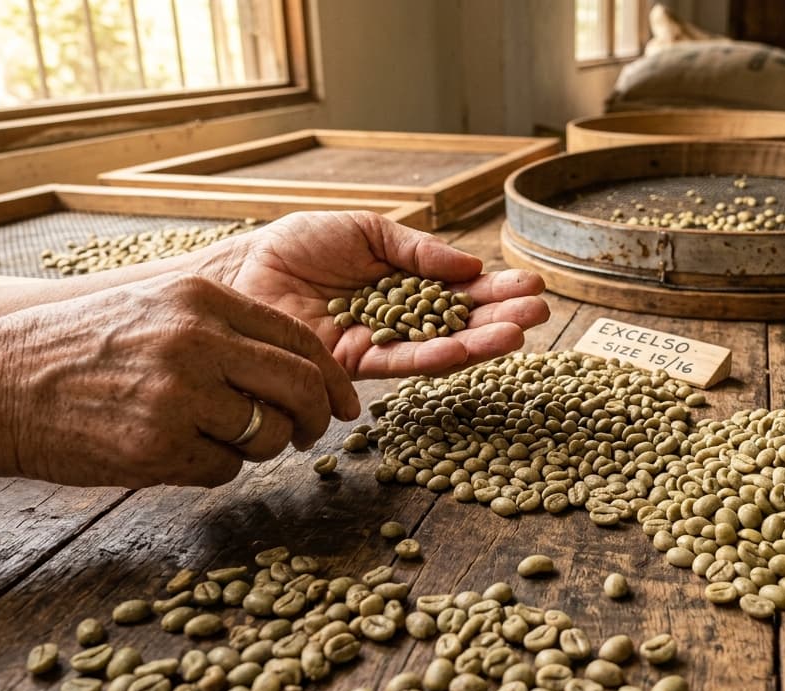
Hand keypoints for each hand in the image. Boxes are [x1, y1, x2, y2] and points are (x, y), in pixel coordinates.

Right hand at [0, 273, 357, 489]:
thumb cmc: (78, 351)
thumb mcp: (154, 310)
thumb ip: (222, 329)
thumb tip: (298, 366)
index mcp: (200, 299)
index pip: (298, 339)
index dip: (331, 377)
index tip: (344, 402)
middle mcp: (196, 341)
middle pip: (299, 387)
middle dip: (318, 418)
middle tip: (315, 433)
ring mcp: (178, 395)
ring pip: (268, 434)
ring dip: (260, 447)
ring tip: (220, 438)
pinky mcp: (159, 447)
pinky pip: (225, 469)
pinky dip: (215, 469)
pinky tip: (177, 453)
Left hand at [195, 211, 549, 378]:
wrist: (245, 269)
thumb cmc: (298, 244)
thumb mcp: (367, 230)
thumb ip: (416, 250)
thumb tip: (469, 264)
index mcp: (403, 283)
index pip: (459, 290)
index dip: (495, 289)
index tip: (531, 286)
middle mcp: (397, 319)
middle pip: (459, 322)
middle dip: (500, 318)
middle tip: (540, 312)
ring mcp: (379, 344)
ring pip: (440, 347)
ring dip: (482, 342)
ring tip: (518, 333)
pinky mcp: (355, 365)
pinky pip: (402, 363)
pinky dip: (437, 355)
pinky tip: (467, 347)